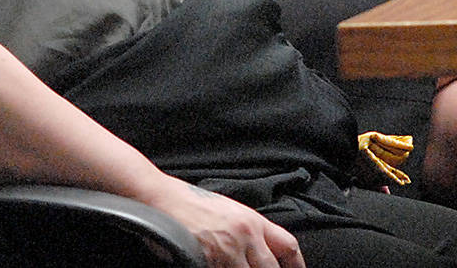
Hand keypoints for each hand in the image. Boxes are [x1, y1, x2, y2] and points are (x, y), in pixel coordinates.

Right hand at [146, 175, 304, 267]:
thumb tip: (262, 254)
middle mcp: (245, 234)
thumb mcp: (227, 210)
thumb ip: (248, 231)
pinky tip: (215, 266)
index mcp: (252, 220)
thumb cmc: (189, 202)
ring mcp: (226, 249)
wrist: (160, 196)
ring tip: (232, 267)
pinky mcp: (208, 259)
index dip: (296, 266)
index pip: (288, 247)